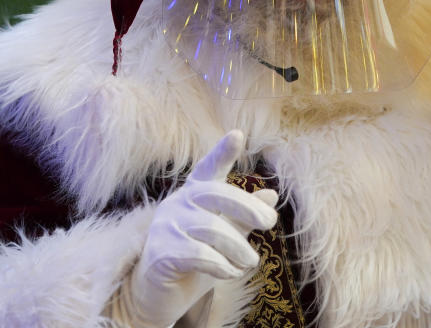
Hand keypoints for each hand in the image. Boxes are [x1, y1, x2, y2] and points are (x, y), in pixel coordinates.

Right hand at [121, 130, 278, 326]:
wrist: (159, 296)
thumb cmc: (195, 260)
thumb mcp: (226, 237)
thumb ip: (244, 216)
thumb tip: (271, 195)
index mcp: (194, 195)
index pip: (209, 169)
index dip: (223, 152)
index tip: (238, 135)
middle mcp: (178, 204)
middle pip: (216, 194)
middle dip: (247, 207)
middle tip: (269, 223)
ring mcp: (166, 227)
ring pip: (212, 229)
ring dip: (239, 248)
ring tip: (250, 262)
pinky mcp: (161, 253)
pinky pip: (200, 254)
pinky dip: (222, 266)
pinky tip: (229, 272)